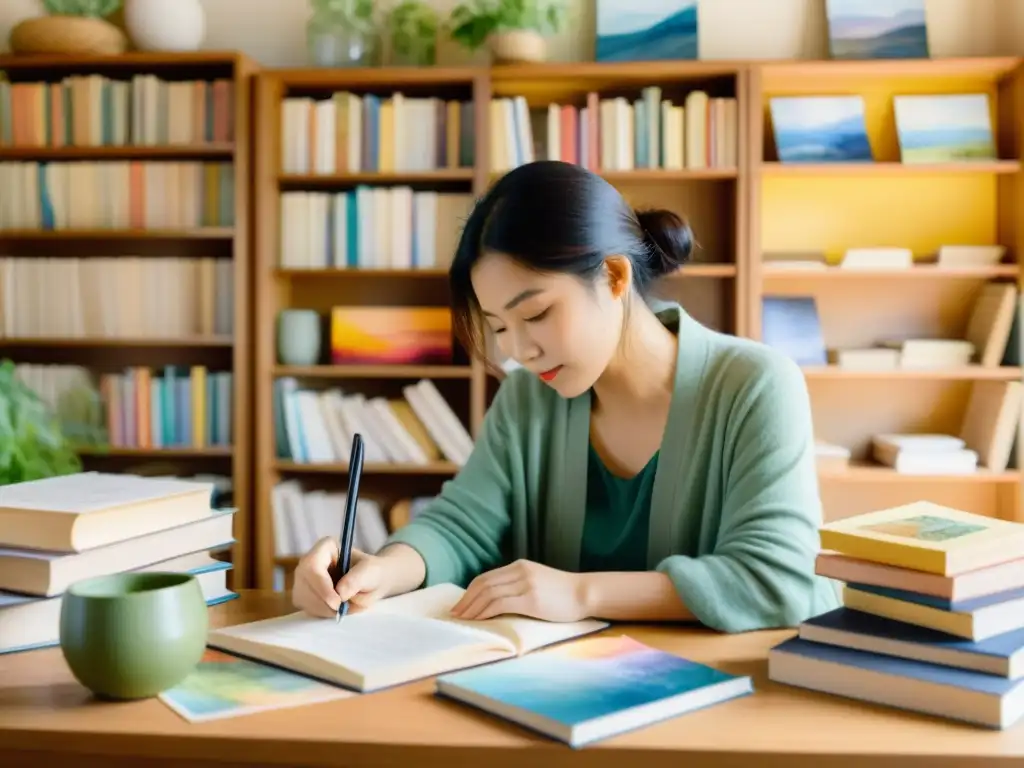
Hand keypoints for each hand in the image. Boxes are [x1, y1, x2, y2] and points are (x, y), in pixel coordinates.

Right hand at [291, 537, 390, 617]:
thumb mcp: (371, 572)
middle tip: (342, 610)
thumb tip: (340, 592)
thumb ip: (357, 579)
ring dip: (323, 609)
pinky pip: (306, 607)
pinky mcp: (304, 594)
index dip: (321, 585)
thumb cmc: (371, 572)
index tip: (337, 602)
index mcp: (326, 548)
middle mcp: (310, 561)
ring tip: (344, 608)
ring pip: (302, 597)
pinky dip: (321, 613)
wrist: (371, 583)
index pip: (312, 565)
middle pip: (303, 583)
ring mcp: (304, 578)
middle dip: (323, 601)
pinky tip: (335, 610)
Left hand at [450, 559, 588, 622]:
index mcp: (520, 566)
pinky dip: (485, 612)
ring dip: (472, 608)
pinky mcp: (531, 599)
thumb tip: (496, 600)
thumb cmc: (562, 592)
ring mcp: (526, 584)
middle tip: (455, 614)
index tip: (461, 604)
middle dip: (466, 600)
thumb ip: (518, 584)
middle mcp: (520, 571)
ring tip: (463, 619)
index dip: (470, 592)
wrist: (585, 593)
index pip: (487, 577)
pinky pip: (500, 604)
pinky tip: (479, 620)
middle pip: (484, 584)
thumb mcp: (537, 581)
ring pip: (489, 593)